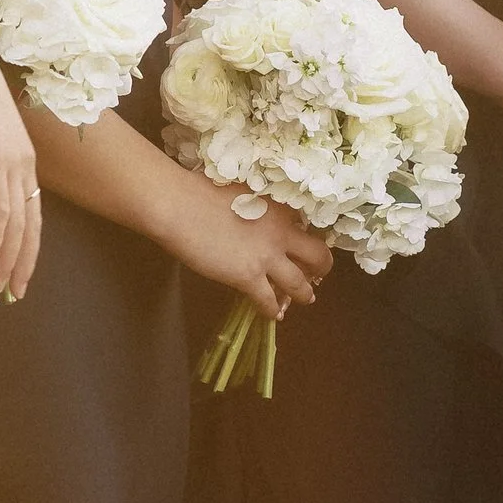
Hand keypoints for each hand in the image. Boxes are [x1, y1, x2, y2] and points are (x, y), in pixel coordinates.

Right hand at [0, 22, 43, 300]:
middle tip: (13, 291)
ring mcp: (14, 165)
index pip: (30, 211)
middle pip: (31, 225)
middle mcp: (25, 166)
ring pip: (18, 225)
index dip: (24, 243)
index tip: (16, 269)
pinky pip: (0, 213)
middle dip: (22, 261)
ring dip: (7, 259)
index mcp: (21, 160)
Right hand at [164, 172, 332, 316]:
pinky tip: (272, 314)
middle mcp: (282, 233)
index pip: (308, 225)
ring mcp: (267, 257)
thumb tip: (255, 214)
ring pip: (299, 284)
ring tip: (305, 298)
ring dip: (304, 294)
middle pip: (318, 256)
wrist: (181, 205)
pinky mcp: (248, 277)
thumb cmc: (201, 188)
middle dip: (322, 268)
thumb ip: (258, 203)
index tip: (303, 243)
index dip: (308, 237)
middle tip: (318, 275)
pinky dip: (272, 310)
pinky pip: (268, 301)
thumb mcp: (243, 189)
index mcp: (281, 206)